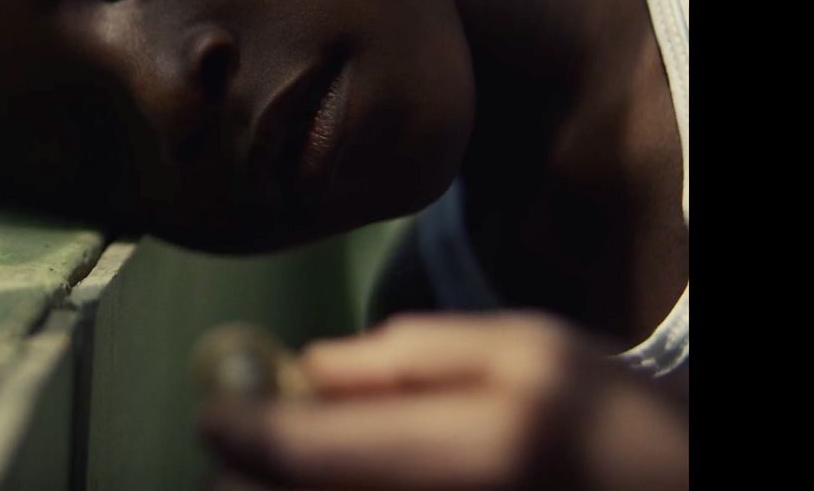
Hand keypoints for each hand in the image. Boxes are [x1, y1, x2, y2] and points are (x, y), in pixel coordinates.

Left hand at [196, 312, 687, 489]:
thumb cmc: (616, 428)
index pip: (300, 453)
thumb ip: (413, 355)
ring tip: (296, 469)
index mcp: (472, 451)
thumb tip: (310, 368)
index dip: (236, 427)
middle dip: (245, 477)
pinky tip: (331, 490)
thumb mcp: (532, 354)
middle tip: (248, 443)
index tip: (215, 408)